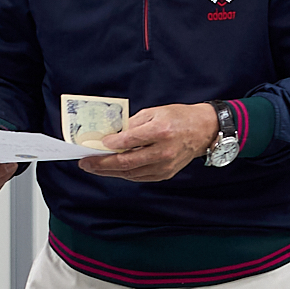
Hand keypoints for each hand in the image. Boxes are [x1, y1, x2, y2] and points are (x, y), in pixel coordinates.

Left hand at [80, 103, 218, 182]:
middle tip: (85, 163)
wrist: (203, 130)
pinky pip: (140, 177)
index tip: (96, 145)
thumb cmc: (178, 117)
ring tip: (94, 168)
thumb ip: (133, 124)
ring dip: (110, 172)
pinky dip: (124, 174)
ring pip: (131, 173)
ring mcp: (165, 165)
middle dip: (102, 164)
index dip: (110, 145)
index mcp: (160, 131)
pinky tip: (112, 170)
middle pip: (127, 162)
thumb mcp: (154, 112)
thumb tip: (112, 136)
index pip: (129, 141)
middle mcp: (163, 151)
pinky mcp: (166, 173)